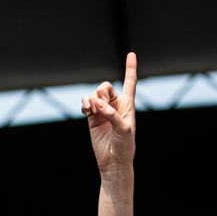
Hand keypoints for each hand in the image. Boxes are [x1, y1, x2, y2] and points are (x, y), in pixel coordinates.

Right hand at [82, 52, 136, 178]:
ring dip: (92, 99)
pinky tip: (87, 109)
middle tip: (101, 104)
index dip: (130, 68)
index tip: (131, 54)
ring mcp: (102, 111)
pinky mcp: (92, 118)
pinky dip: (85, 103)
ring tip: (93, 109)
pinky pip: (86, 103)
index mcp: (128, 105)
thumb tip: (97, 103)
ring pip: (94, 95)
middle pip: (106, 87)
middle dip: (102, 91)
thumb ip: (111, 114)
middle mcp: (115, 105)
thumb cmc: (125, 146)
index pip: (130, 83)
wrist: (113, 161)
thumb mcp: (124, 129)